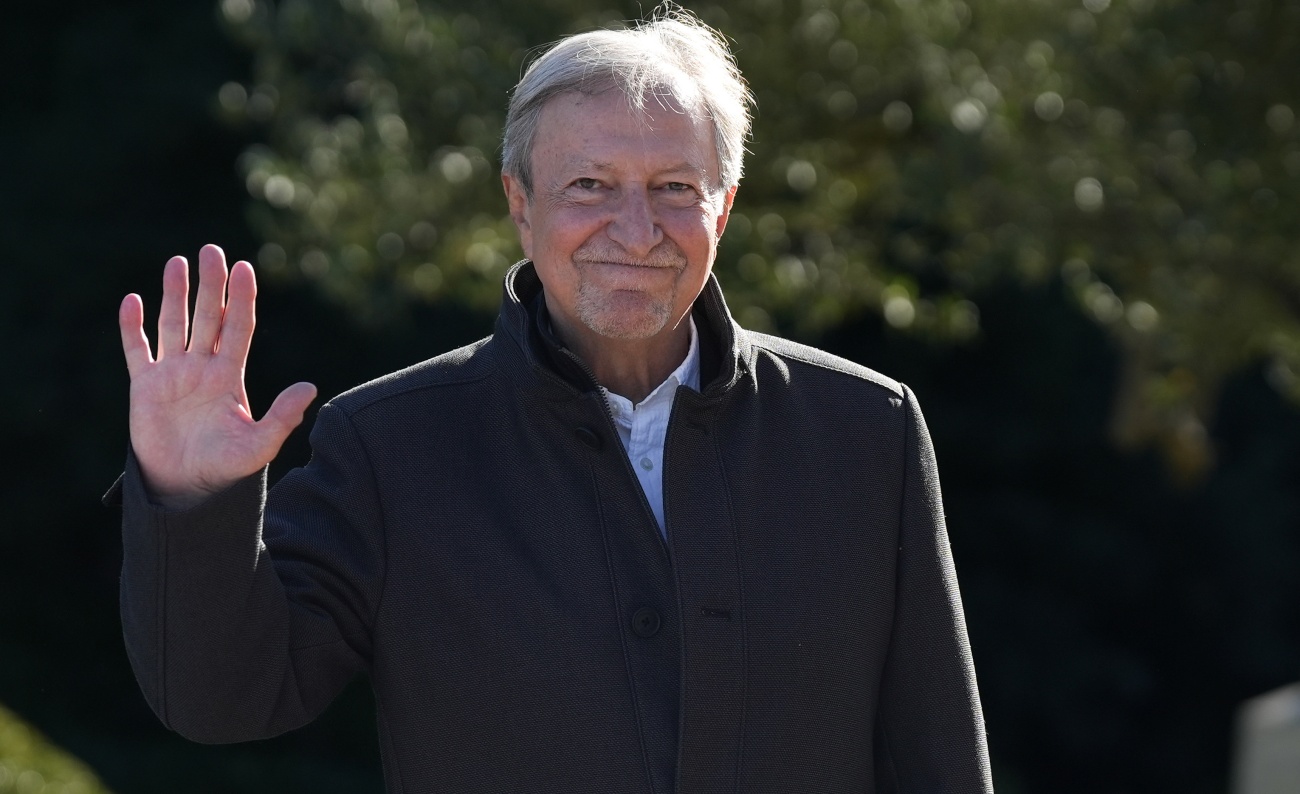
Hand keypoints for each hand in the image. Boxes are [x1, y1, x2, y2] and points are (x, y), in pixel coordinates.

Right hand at [119, 244, 316, 508]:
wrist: (187, 488)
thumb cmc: (226, 468)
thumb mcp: (259, 445)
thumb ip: (283, 417)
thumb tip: (310, 387)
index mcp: (230, 376)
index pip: (238, 328)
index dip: (242, 299)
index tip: (245, 268)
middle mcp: (203, 368)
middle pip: (208, 317)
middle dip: (211, 285)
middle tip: (212, 250)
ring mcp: (173, 375)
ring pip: (174, 324)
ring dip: (174, 294)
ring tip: (177, 262)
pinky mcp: (144, 387)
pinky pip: (138, 350)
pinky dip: (133, 328)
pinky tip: (132, 301)